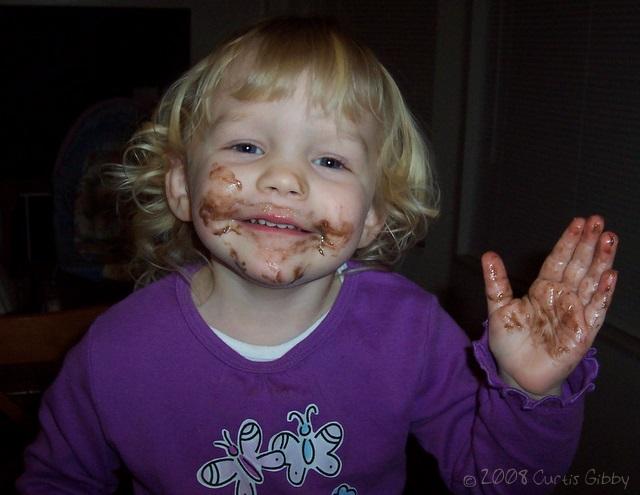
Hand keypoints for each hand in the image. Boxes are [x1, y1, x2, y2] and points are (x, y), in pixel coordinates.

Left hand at [482, 216, 617, 396]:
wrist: (517, 373)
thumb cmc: (509, 342)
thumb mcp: (498, 308)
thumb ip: (496, 282)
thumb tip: (488, 254)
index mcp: (543, 289)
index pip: (558, 260)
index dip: (568, 241)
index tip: (578, 221)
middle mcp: (562, 297)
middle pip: (578, 265)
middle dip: (588, 243)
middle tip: (598, 221)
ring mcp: (575, 313)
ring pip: (591, 282)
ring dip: (601, 262)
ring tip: (609, 239)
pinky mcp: (583, 332)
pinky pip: (596, 310)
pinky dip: (603, 294)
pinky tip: (610, 276)